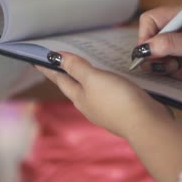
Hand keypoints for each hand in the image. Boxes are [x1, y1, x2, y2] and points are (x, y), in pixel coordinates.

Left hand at [36, 52, 172, 137]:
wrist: (144, 123)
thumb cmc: (117, 100)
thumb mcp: (93, 79)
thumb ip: (76, 67)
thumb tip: (56, 57)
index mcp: (79, 97)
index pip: (60, 79)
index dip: (49, 69)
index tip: (36, 60)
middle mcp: (89, 105)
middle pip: (73, 86)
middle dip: (65, 74)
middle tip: (58, 61)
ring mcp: (105, 109)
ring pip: (90, 90)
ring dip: (85, 78)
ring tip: (85, 67)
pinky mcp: (120, 109)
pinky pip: (106, 93)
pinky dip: (103, 83)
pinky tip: (110, 80)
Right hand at [134, 4, 181, 80]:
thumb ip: (170, 43)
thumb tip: (145, 48)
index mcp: (181, 14)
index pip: (150, 20)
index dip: (145, 38)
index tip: (149, 55)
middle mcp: (181, 27)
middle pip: (154, 41)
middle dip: (158, 57)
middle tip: (169, 65)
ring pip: (162, 56)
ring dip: (170, 68)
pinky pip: (174, 66)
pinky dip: (179, 73)